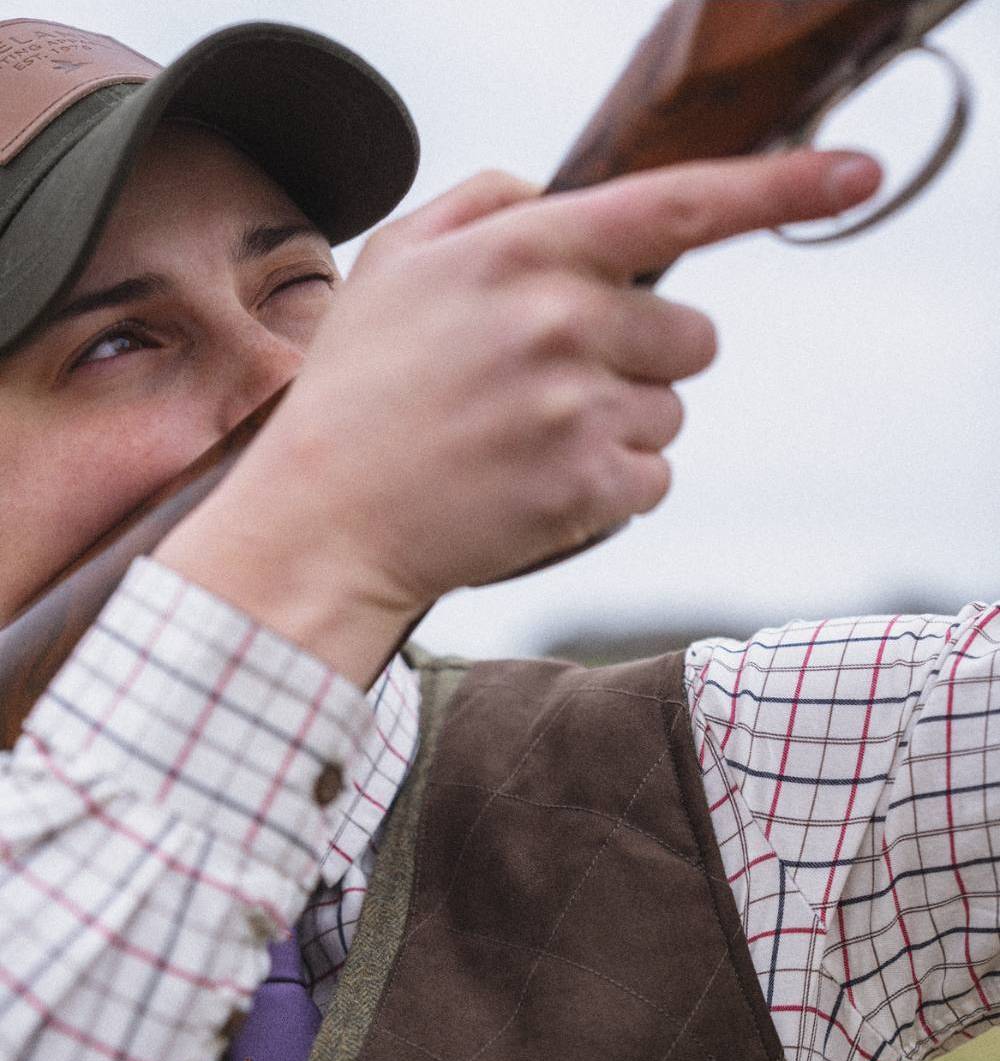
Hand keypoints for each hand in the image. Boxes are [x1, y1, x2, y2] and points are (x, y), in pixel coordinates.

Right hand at [157, 149, 878, 685]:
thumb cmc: (357, 391)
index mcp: (520, 253)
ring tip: (527, 443)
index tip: (855, 174)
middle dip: (641, 359)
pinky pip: (653, 480)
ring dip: (618, 428)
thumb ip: (481, 203)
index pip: (676, 205)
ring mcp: (575, 410)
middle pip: (691, 335)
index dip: (778, 187)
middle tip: (553, 387)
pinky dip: (610, 488)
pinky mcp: (586, 490)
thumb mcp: (392, 264)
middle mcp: (558, 323)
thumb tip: (556, 192)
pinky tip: (538, 486)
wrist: (325, 520)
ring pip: (671, 413)